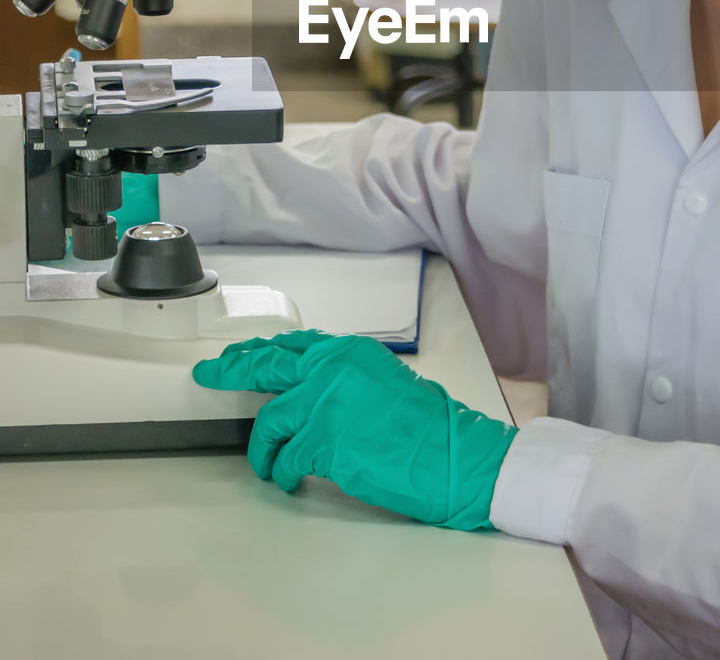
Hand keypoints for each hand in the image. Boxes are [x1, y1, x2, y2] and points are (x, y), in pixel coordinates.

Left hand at [193, 329, 517, 528]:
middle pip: (265, 366)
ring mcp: (324, 403)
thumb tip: (306, 393)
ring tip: (268, 465)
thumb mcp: (382, 382)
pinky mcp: (322, 441)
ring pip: (269, 421)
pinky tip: (290, 481)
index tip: (236, 355)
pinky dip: (282, 473)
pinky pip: (286, 458)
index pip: (291, 346)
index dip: (257, 351)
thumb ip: (341, 379)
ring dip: (262, 448)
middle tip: (208, 376)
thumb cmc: (427, 427)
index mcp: (348, 352)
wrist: (452, 456)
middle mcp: (331, 369)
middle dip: (230, 370)